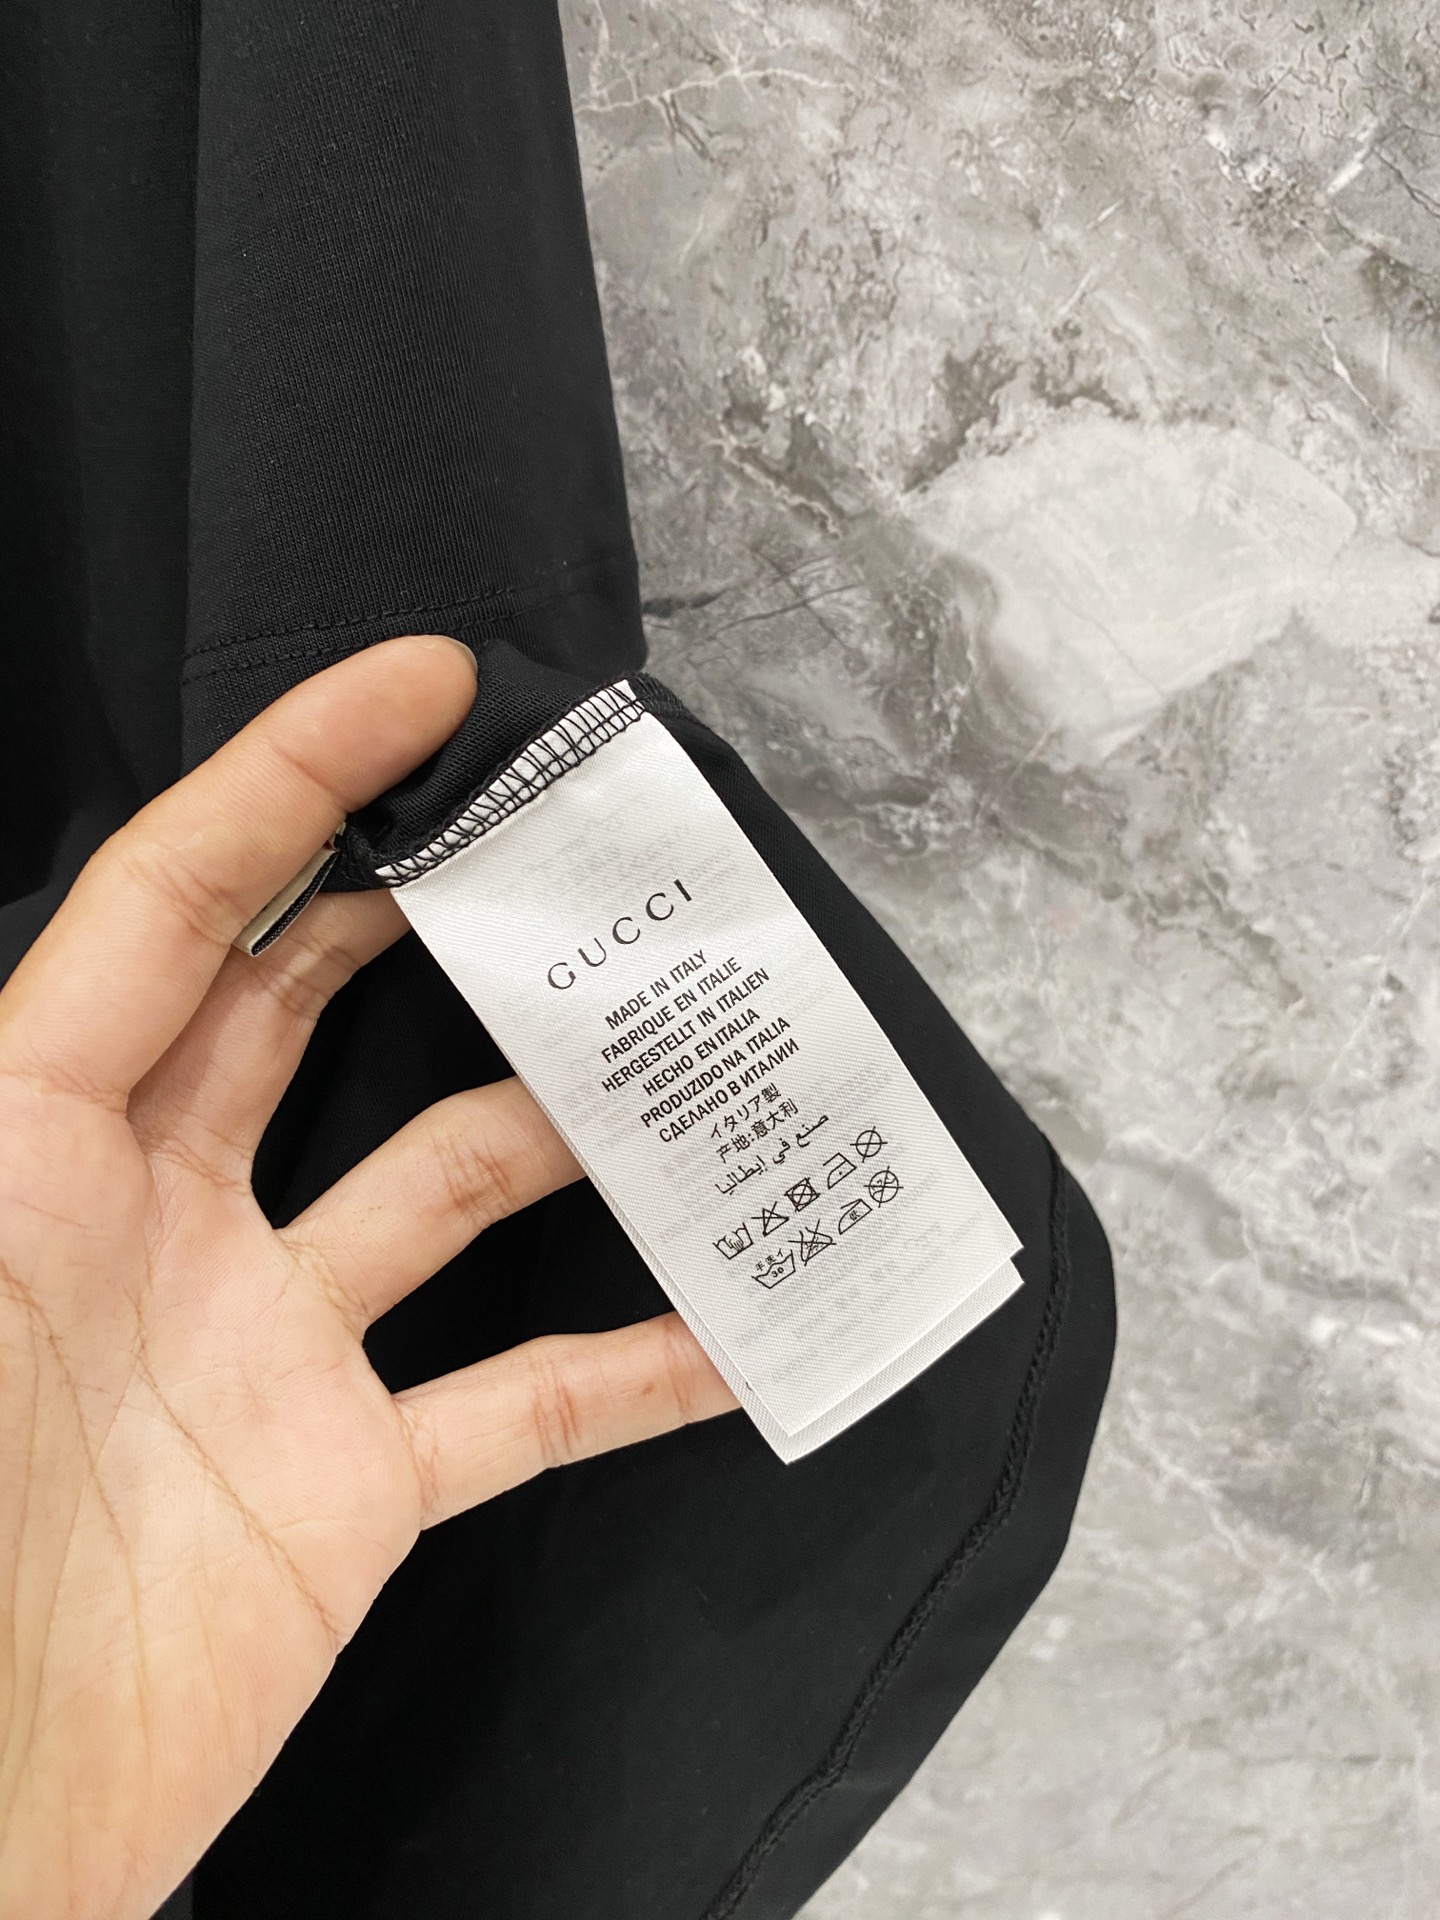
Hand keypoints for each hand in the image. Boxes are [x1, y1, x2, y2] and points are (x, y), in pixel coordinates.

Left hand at [0, 637, 733, 1919]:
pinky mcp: (349, 1484)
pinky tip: (736, 1324)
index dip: (297, 771)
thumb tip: (68, 927)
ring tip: (688, 1053)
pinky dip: (634, 1364)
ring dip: (567, 1121)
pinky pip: (521, 1403)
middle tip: (559, 841)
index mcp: (37, 1134)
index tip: (428, 683)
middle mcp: (158, 1213)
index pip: (182, 900)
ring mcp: (267, 1346)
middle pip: (310, 1004)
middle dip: (431, 906)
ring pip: (449, 1182)